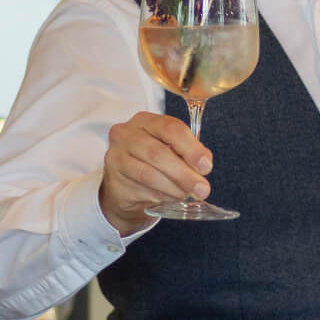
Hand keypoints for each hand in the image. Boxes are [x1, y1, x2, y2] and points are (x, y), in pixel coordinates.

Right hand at [98, 112, 211, 233]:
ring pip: (148, 174)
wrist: (125, 187)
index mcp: (144, 121)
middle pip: (158, 153)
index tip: (206, 166)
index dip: (191, 148)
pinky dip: (160, 197)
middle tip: (202, 189)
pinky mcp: (113, 181)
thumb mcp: (173, 151)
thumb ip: (190, 153)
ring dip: (173, 188)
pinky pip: (141, 191)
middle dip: (184, 173)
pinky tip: (167, 198)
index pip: (170, 128)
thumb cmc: (153, 163)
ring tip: (185, 194)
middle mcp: (125, 135)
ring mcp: (115, 158)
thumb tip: (204, 164)